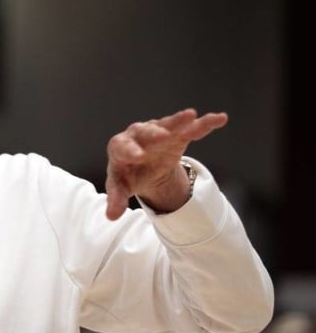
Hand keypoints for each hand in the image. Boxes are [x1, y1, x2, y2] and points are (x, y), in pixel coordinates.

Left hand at [104, 109, 227, 219]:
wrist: (142, 165)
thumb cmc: (127, 174)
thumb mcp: (120, 187)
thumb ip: (116, 199)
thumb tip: (111, 217)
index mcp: (120, 147)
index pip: (122, 146)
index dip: (129, 150)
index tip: (137, 156)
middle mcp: (138, 135)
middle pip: (145, 132)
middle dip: (154, 133)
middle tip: (163, 135)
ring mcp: (158, 133)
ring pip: (169, 125)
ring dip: (180, 120)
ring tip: (191, 116)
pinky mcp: (177, 135)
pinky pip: (190, 128)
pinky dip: (204, 123)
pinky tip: (220, 119)